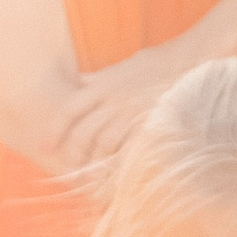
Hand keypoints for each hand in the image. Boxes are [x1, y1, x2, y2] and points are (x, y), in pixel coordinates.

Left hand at [52, 42, 201, 171]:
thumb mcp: (123, 65)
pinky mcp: (150, 121)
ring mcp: (132, 111)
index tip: (44, 146)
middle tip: (67, 169)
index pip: (70, 108)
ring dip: (94, 162)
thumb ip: (99, 78)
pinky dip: (118, 161)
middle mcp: (114, 98)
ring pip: (104, 143)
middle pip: (84, 131)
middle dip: (72, 153)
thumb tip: (79, 82)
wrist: (192, 59)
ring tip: (90, 177)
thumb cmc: (158, 62)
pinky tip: (115, 172)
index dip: (54, 129)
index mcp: (104, 84)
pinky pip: (128, 147)